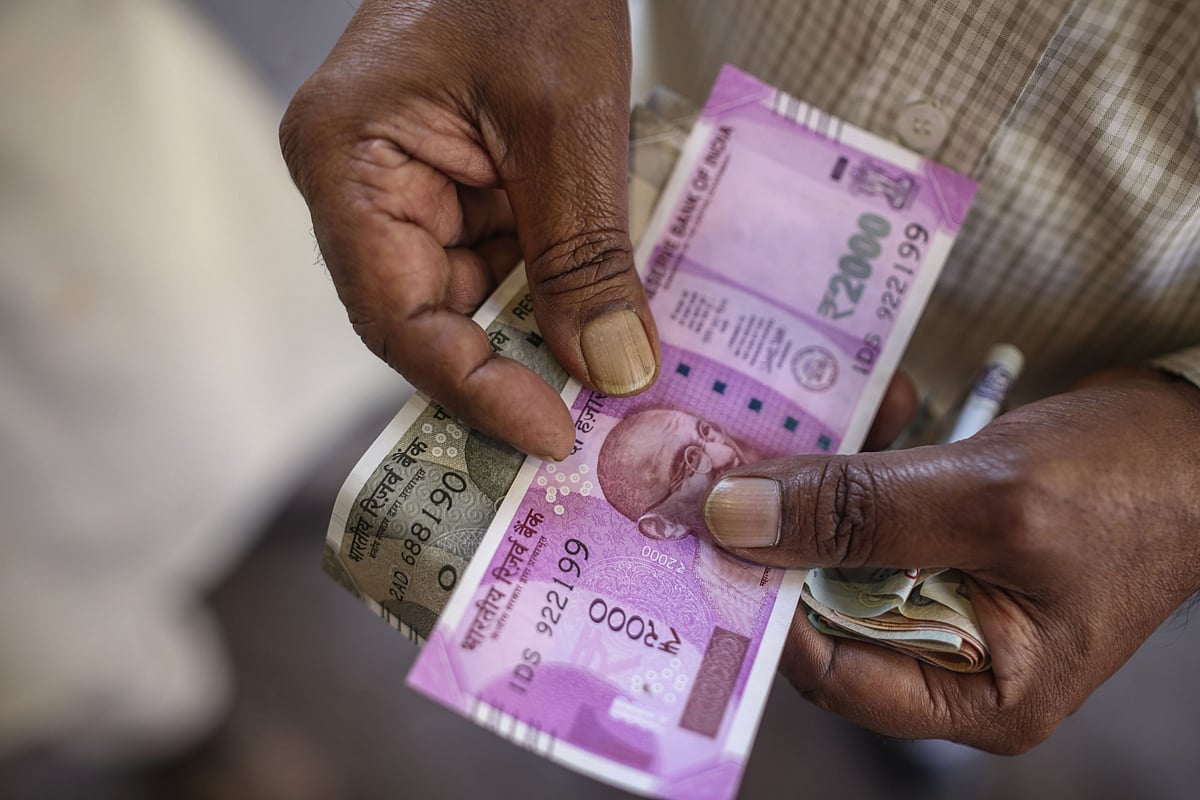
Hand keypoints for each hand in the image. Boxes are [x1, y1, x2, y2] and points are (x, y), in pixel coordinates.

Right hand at [280, 0, 658, 458]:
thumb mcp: (569, 122)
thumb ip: (584, 254)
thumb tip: (612, 371)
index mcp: (347, 166)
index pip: (397, 317)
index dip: (474, 389)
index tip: (552, 434)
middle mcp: (360, 186)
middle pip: (428, 317)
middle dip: (513, 367)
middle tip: (590, 422)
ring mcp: (407, 184)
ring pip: (472, 295)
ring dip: (542, 329)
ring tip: (615, 366)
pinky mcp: (455, 179)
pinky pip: (500, 255)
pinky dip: (554, 284)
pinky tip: (607, 307)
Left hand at [704, 367, 1199, 752]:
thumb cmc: (1132, 485)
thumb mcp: (990, 498)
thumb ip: (860, 512)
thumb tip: (734, 517)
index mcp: (977, 692)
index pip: (832, 668)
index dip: (766, 603)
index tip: (713, 531)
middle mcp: (953, 655)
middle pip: (827, 600)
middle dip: (791, 524)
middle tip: (742, 453)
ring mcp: (948, 594)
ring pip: (844, 544)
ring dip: (831, 475)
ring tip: (824, 410)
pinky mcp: (946, 541)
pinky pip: (880, 508)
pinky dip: (871, 458)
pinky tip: (881, 403)